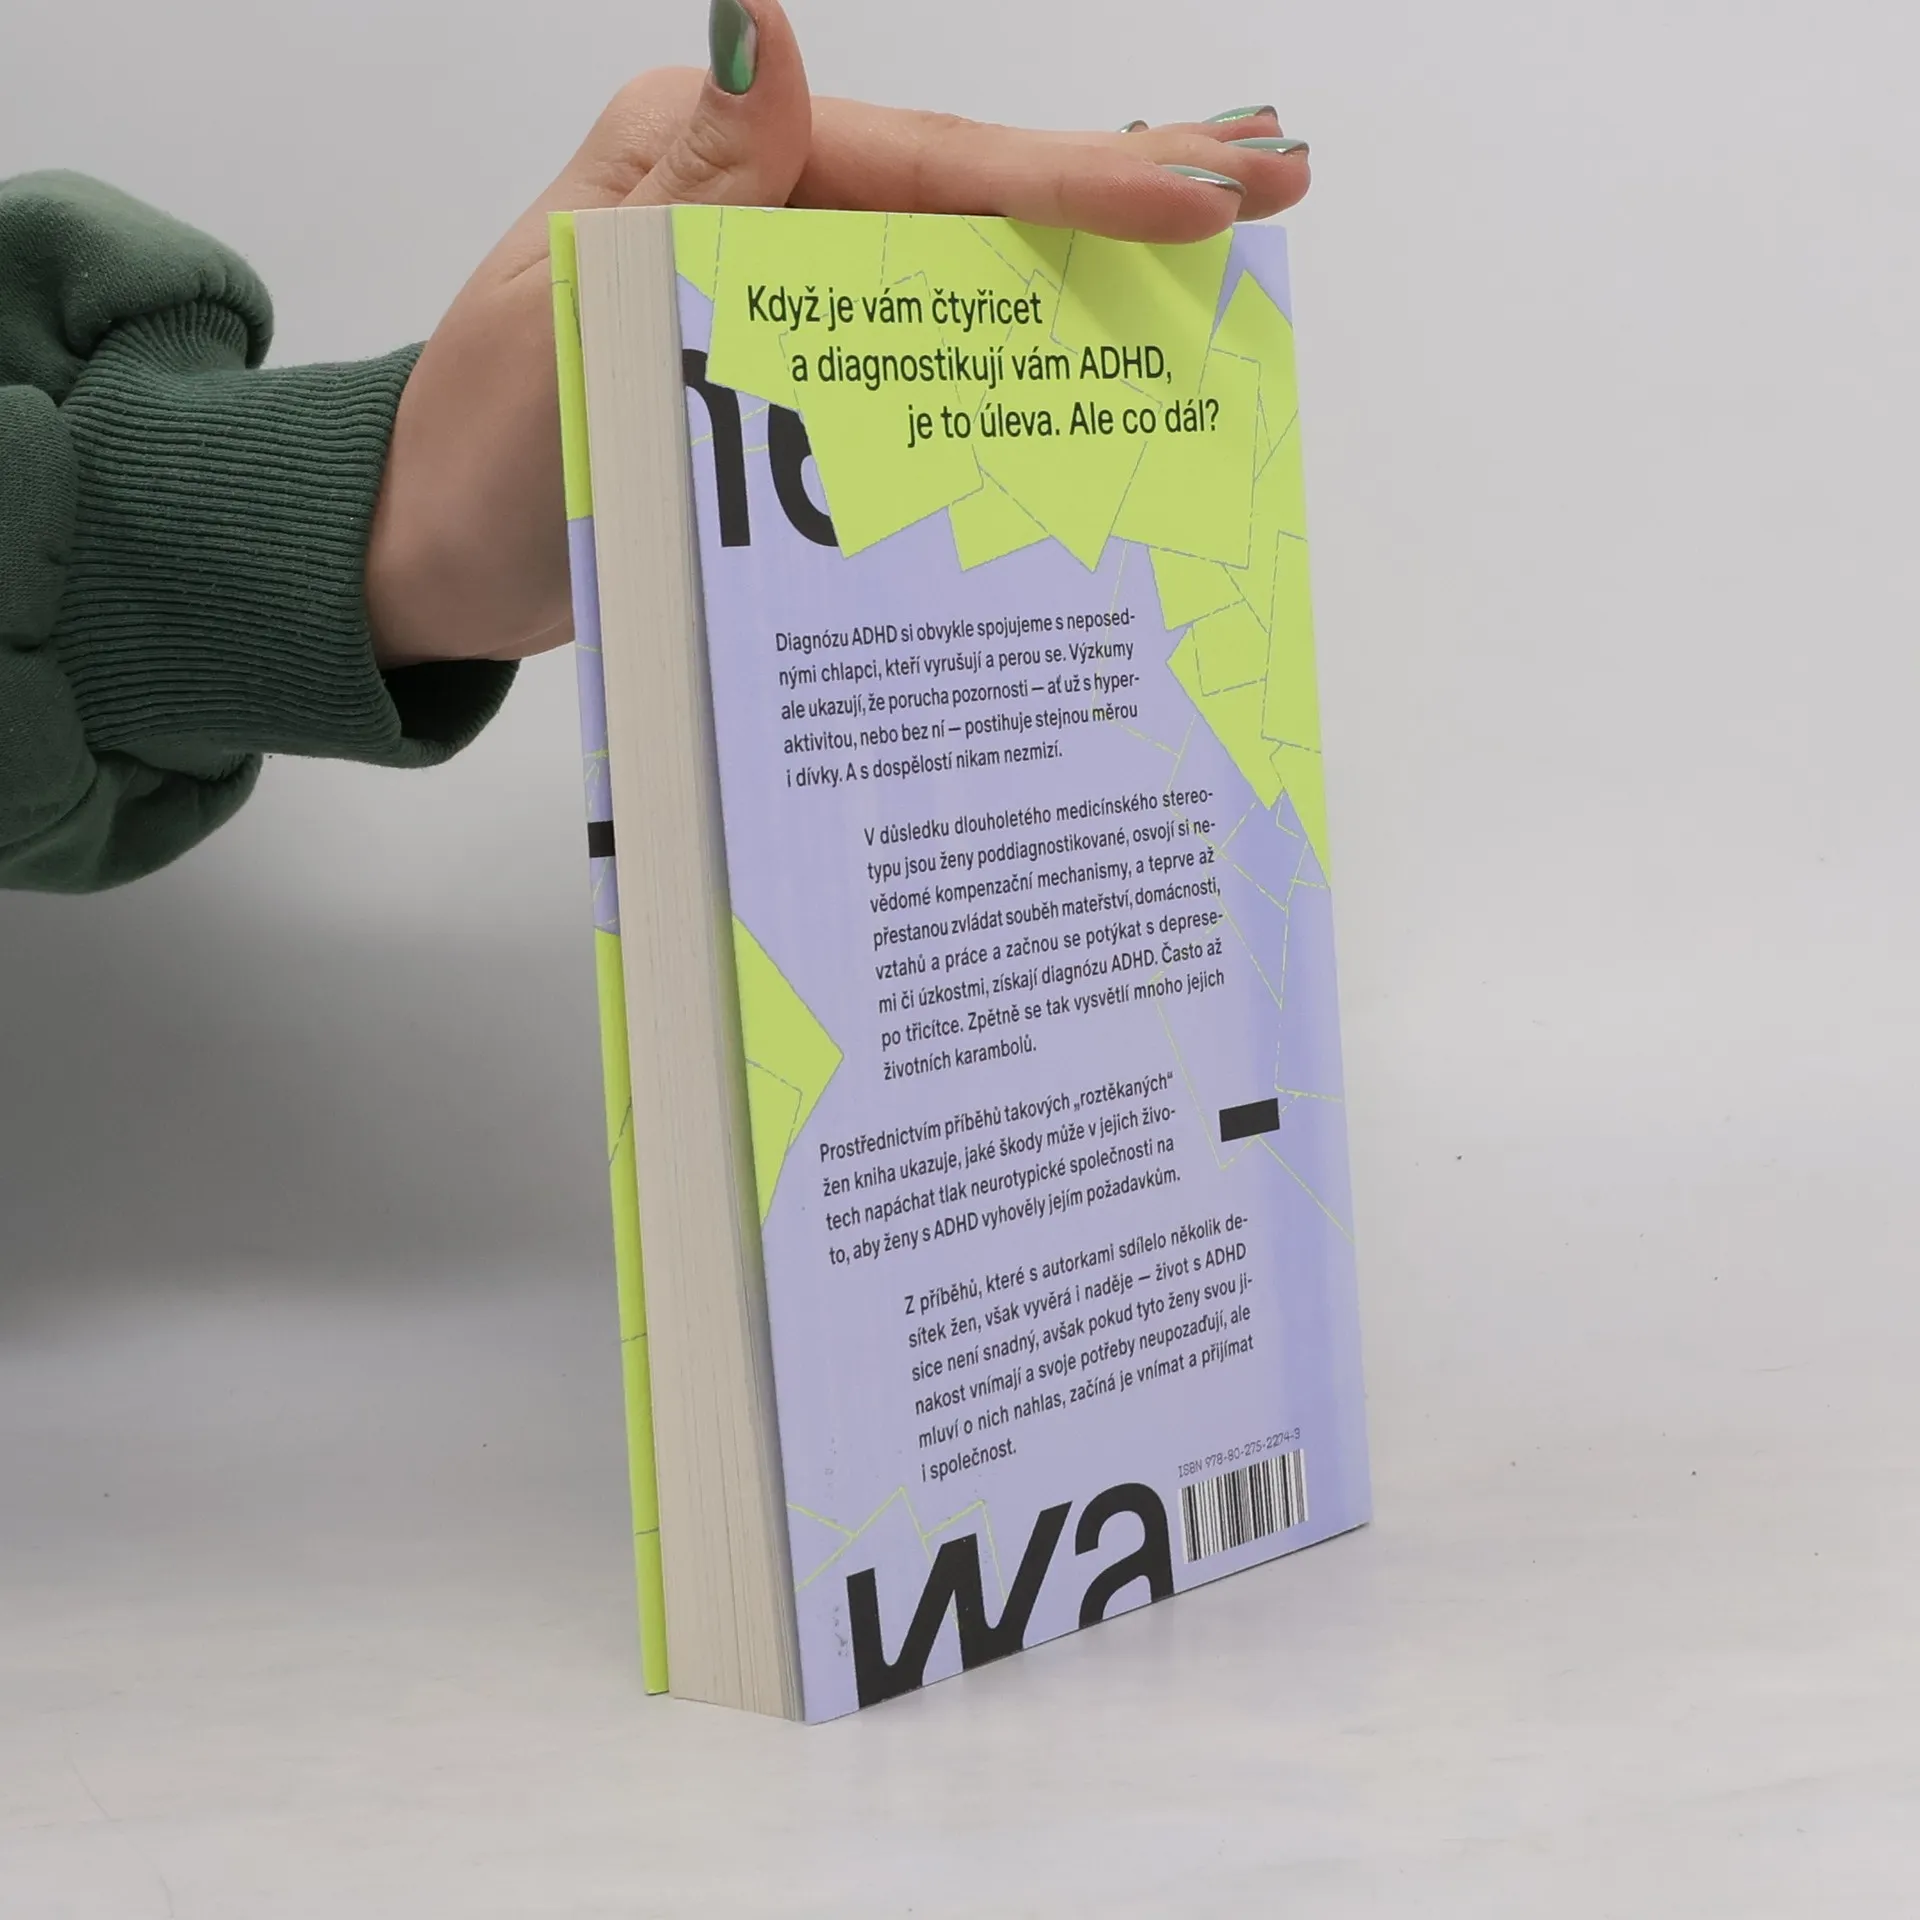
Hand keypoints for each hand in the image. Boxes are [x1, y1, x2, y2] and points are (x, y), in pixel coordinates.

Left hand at [366, 0, 1310, 668]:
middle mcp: (763, 212)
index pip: (926, 164)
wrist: (431, 557)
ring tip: (1224, 244)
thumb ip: (693, 184)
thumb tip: (768, 29)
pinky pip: (922, 354)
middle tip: (1271, 184)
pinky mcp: (793, 378)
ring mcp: (784, 296)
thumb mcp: (572, 306)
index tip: (1199, 191)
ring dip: (1091, 265)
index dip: (1069, 180)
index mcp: (712, 160)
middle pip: (971, 197)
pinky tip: (1097, 351)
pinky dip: (1012, 353)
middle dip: (1124, 188)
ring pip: (963, 272)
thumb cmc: (477, 447)